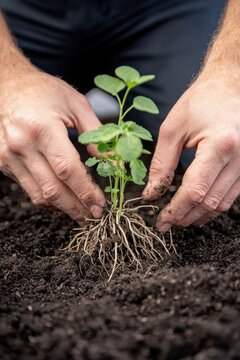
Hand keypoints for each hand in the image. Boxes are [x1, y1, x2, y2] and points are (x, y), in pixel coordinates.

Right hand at [0, 66, 104, 224]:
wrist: (7, 85)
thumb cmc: (44, 91)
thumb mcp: (76, 105)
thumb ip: (97, 135)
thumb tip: (114, 163)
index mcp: (42, 128)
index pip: (67, 170)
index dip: (86, 191)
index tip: (100, 205)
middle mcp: (21, 145)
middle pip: (53, 189)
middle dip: (77, 207)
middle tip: (94, 216)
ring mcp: (9, 156)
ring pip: (39, 195)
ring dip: (63, 209)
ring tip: (81, 214)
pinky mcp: (3, 162)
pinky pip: (28, 189)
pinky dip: (47, 199)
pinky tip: (63, 202)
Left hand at [143, 75, 239, 230]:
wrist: (231, 85)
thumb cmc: (202, 101)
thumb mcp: (173, 128)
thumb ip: (161, 164)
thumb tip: (151, 193)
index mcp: (221, 145)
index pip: (196, 190)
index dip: (176, 210)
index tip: (161, 221)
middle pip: (210, 202)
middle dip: (186, 216)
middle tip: (168, 222)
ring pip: (223, 204)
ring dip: (200, 215)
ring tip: (180, 218)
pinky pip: (232, 196)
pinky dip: (213, 205)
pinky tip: (198, 207)